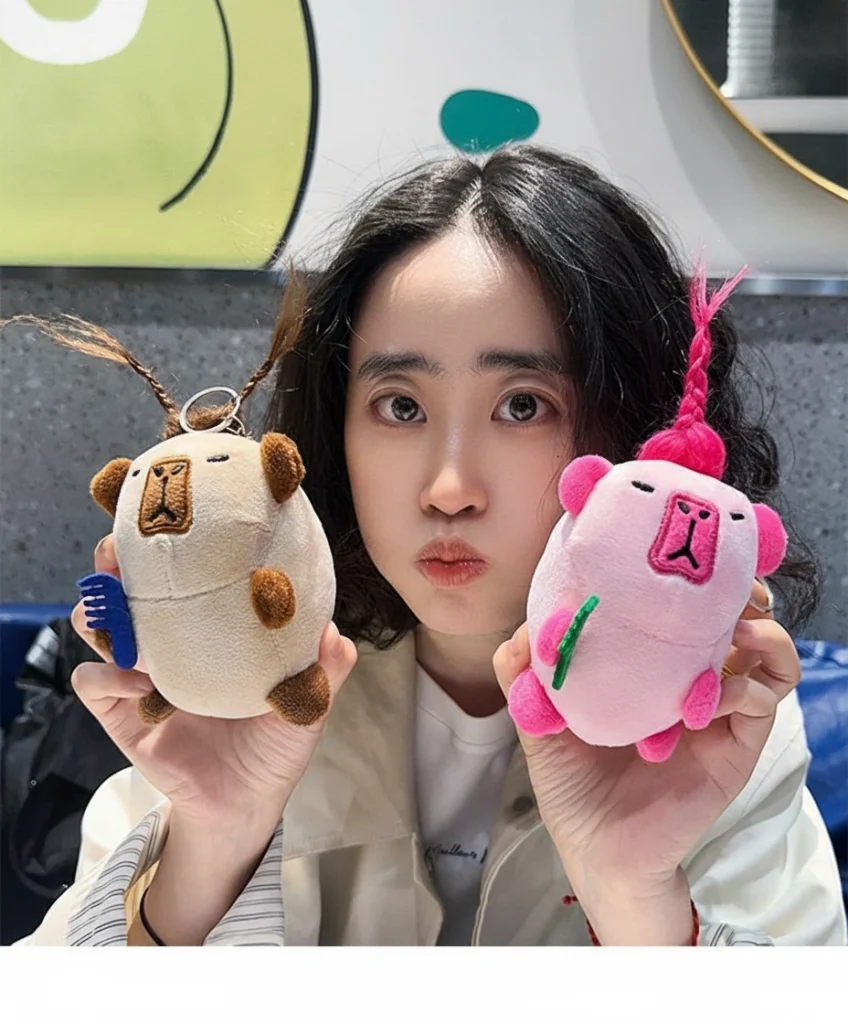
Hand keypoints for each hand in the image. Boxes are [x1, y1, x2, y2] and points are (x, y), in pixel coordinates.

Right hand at [71, 535, 357, 829]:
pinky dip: (107, 675)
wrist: (246, 801)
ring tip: (119, 608)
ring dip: (101, 610)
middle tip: (119, 547)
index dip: (172, 543)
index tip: (177, 514)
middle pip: (126, 586)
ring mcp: (139, 675)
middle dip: (116, 560)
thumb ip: (324, 668)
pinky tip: (139, 681)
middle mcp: (170, 642)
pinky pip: (93, 682)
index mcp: (210, 628)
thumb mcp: (309, 702)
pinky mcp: (119, 713)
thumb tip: (335, 633)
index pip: (183, 573)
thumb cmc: (276, 741)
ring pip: (97, 625)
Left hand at [493, 580, 800, 943]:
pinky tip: (710, 693)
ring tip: (732, 626)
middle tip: (717, 578)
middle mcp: (690, 674)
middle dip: (734, 585)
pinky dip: (746, 685)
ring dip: (756, 628)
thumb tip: (528, 629)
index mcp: (647, 659)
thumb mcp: (536, 717)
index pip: (678, 601)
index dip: (682, 570)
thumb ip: (524, 671)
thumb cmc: (570, 779)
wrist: (595, 848)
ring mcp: (718, 706)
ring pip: (767, 649)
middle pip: (734, 611)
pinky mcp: (736, 742)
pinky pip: (761, 700)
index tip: (664, 545)